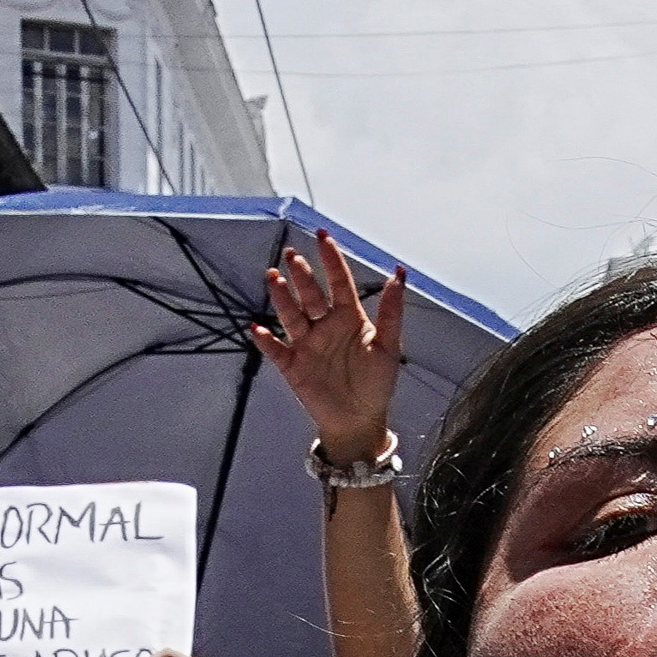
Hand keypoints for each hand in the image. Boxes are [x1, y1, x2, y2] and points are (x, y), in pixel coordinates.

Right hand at [250, 232, 411, 461]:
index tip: (322, 235)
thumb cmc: (377, 384)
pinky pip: (275, 350)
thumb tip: (399, 273)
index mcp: (349, 318)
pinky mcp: (292, 366)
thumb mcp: (389, 346)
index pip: (338, 281)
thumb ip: (392, 311)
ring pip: (291, 315)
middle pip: (310, 295)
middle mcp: (325, 326)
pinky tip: (257, 327)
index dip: (330, 259)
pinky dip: (265, 340)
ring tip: (273, 278)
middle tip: (291, 255)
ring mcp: (306, 345)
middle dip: (301, 275)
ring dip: (281, 298)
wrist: (359, 421)